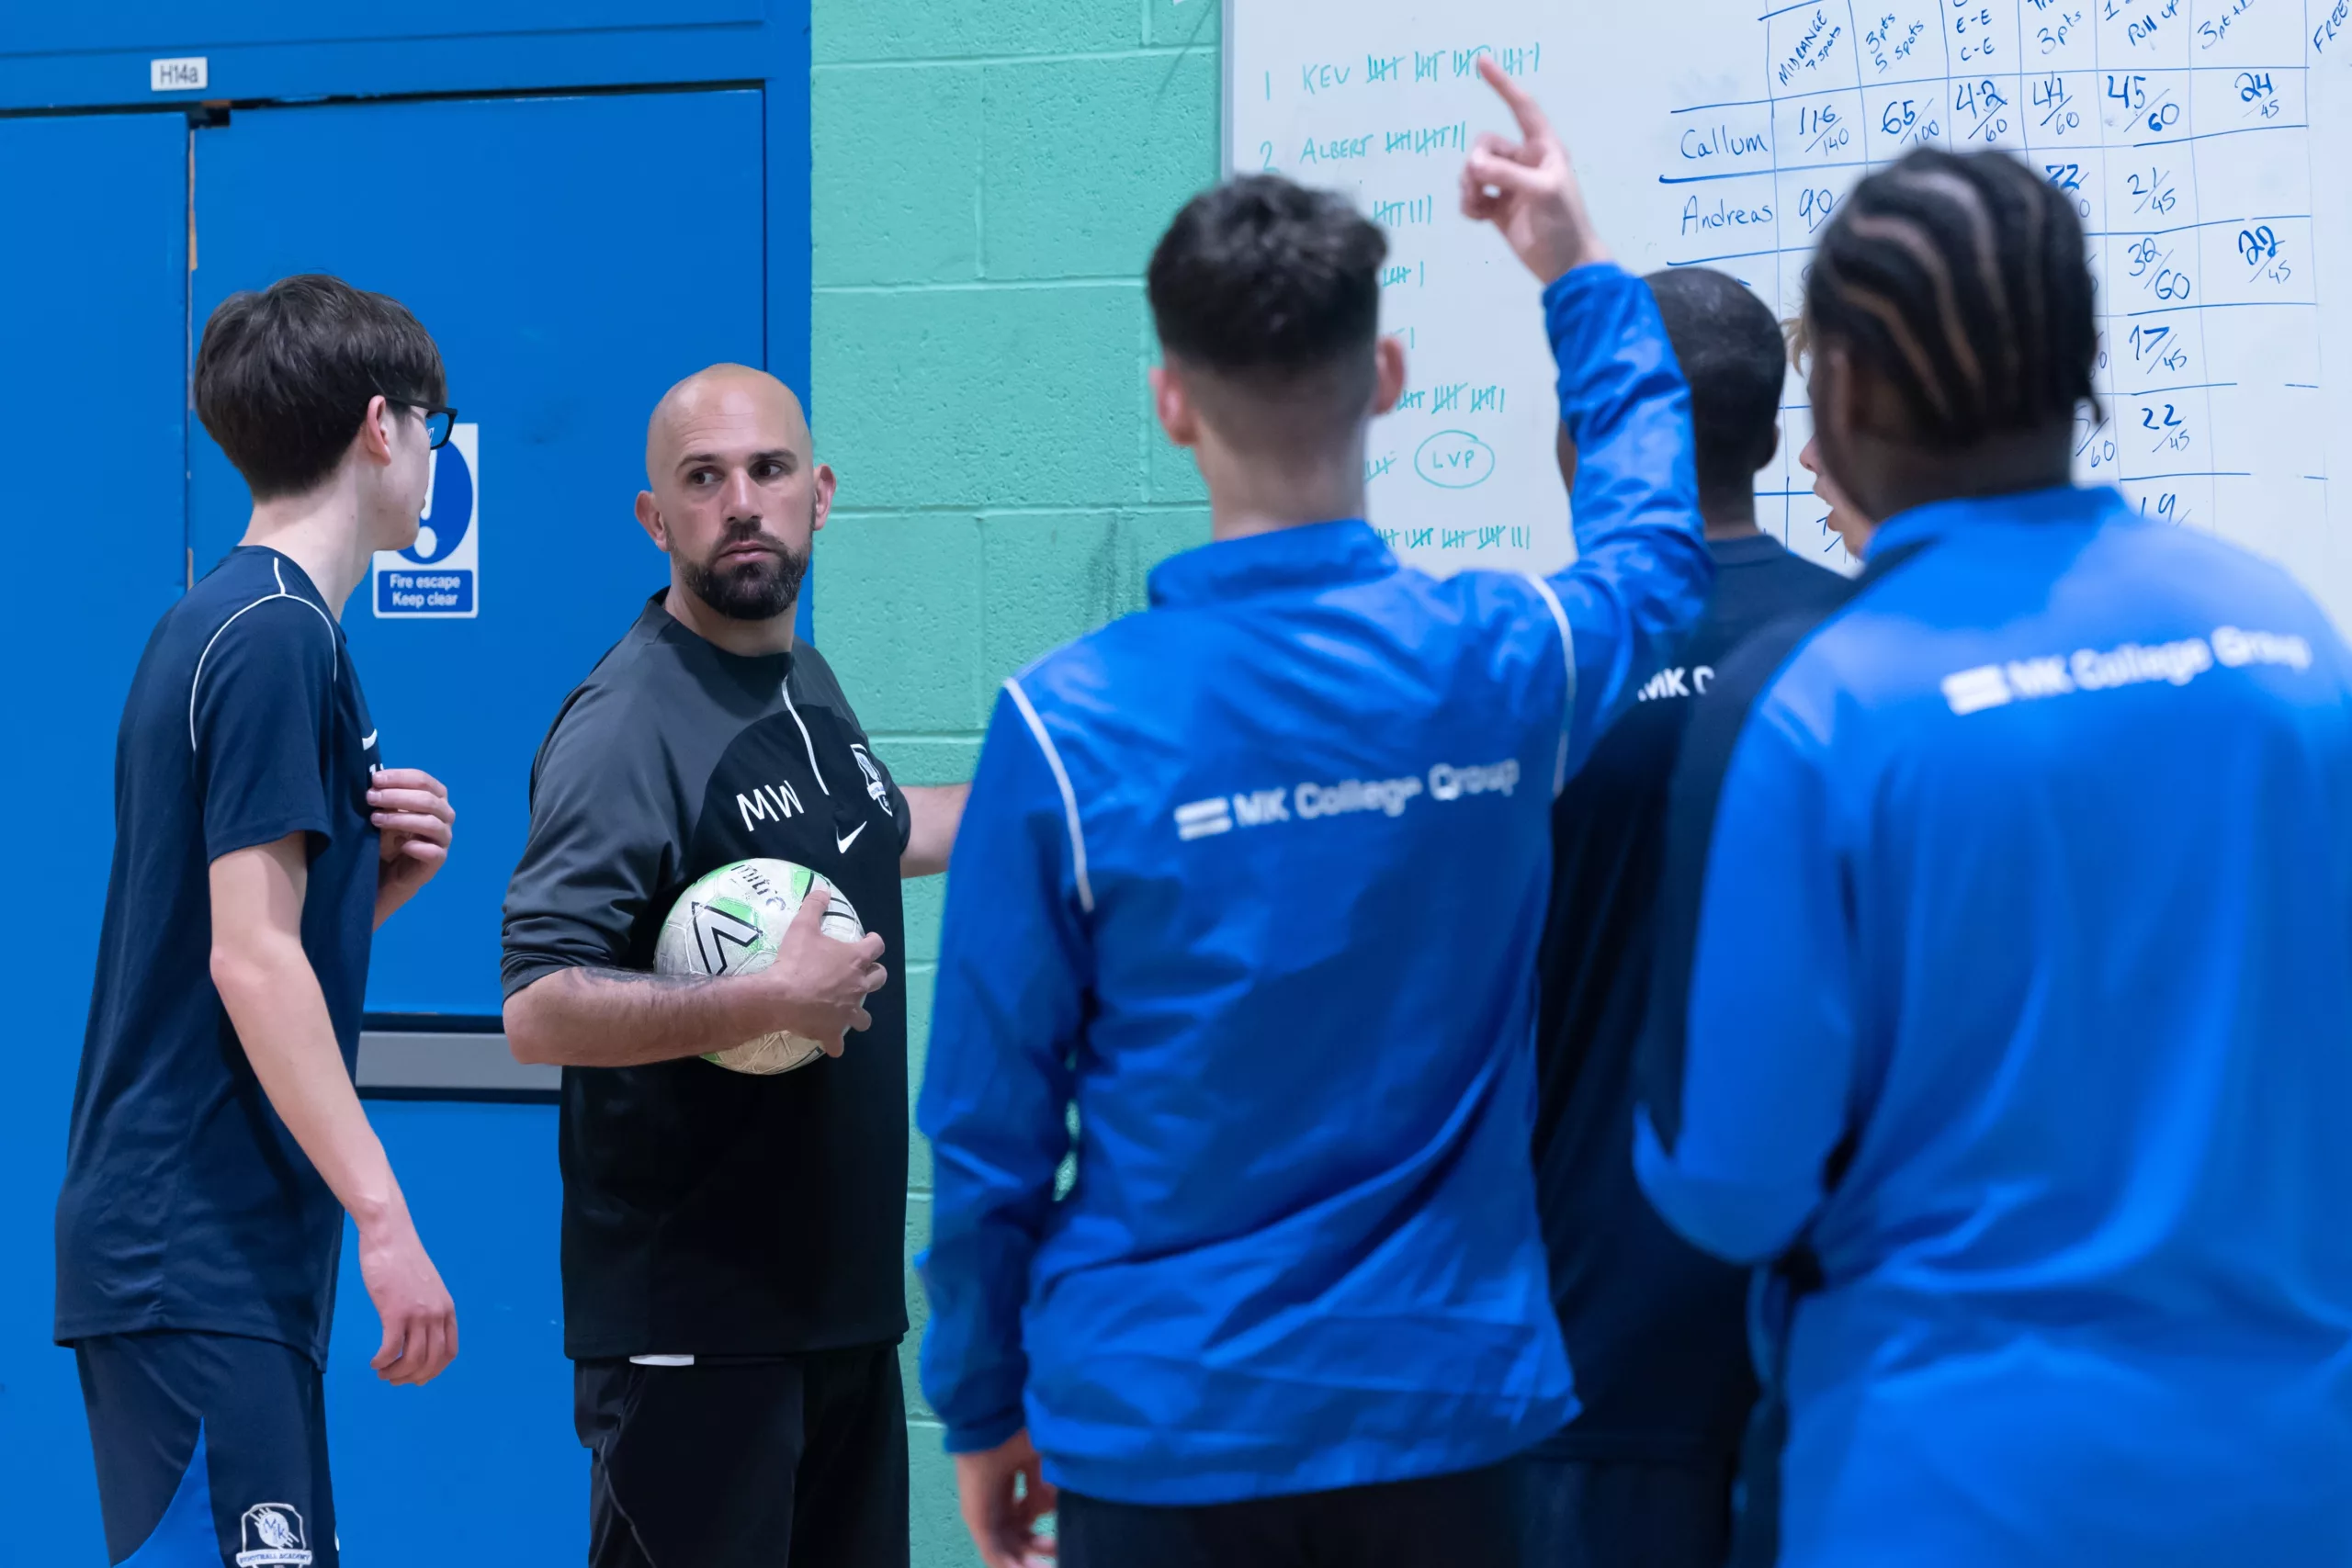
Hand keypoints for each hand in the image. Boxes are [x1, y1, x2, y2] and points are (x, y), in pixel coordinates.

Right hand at [358, 1207, 457, 1385]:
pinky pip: (391, 1349)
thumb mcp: (426, 1288)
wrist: (390, 1237)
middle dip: (413, 1377)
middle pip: (432, 1361)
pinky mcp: (395, 1312)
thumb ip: (428, 1309)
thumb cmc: (403, 1260)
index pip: (449, 1351)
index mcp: (447, 1309)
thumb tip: (419, 1333)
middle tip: (394, 1380)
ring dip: (396, 1373)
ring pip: (413, 1359)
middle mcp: (437, 1314)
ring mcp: (418, 1314)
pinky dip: (382, 1361)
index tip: (417, 1377)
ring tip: (382, 1372)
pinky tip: (374, 1362)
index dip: (434, 1370)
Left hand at [371, 767, 454, 924]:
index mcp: (434, 797)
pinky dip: (417, 846)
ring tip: (375, 819)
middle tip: (370, 798)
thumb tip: (370, 777)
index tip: (374, 779)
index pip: (423, 780)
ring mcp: (443, 838)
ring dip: (401, 818)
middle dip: (397, 796)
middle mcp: (444, 815)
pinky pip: (433, 852)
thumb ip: (383, 795)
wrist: (387, 872)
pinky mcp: (438, 860)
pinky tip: (400, 845)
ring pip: (431, 823)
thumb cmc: (386, 836)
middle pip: (428, 799)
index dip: (399, 777)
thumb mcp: (383, 811)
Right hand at [750, 887, 886, 1056]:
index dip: (874, 942)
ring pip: (865, 1017)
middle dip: (873, 974)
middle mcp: (858, 985)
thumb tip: (821, 889)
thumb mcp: (802, 927)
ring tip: (849, 1010)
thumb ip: (814, 907)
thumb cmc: (795, 961)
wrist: (781, 997)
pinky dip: (835, 1044)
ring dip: (859, 1014)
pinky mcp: (833, 1031)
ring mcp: (848, 1011)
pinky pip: (838, 1044)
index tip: (868, 941)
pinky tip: (830, 1043)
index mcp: (855, 959)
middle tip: (860, 973)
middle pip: (879, 978)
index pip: (877, 946)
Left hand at [956, 1428, 1057, 1567]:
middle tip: (1060, 1550)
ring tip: (1046, 1567)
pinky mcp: (977, 1523)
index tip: (1065, 1525)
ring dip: (1027, 1561)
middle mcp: (995, 1503)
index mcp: (1007, 1486)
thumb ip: (1043, 1486)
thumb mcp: (1038, 1461)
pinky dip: (1010, 1566)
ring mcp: (985, 1515)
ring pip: (1007, 1549)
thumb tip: (1052, 1503)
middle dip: (1040, 1546)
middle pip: (1018, 1534)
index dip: (1045, 1519)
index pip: (1026, 1513)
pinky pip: (994, 1554)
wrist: (992, 1426)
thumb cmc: (1016, 1435)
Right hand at [1460, 55, 1609, 282]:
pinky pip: (1471, 194)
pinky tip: (1476, 217)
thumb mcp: (1541, 192)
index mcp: (1543, 148)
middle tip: (1479, 185)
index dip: (1502, 85)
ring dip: (1469, 187)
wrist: (1565, 265)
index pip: (1522, 108)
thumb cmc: (1564, 223)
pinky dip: (1468, 203)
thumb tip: (1472, 167)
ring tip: (1478, 207)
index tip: (1481, 62)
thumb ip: (1507, 174)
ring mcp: (1509, 184)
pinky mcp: (1497, 207)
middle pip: (1485, 146)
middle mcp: (1524, 161)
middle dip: (1476, 164)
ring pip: (1474, 171)